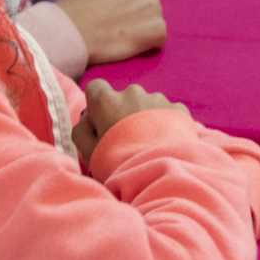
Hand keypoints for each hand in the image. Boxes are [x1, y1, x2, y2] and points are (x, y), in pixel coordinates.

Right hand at [55, 0, 167, 66]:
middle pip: (154, 2)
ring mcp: (154, 7)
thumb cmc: (74, 10)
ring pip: (156, 21)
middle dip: (142, 13)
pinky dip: (149, 44)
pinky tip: (129, 45)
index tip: (133, 4)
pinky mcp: (156, 28)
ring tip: (120, 36)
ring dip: (144, 29)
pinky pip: (160, 39)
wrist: (70, 31)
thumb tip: (122, 0)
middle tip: (121, 24)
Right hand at [72, 79, 188, 164]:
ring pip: (146, 103)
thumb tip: (86, 118)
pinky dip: (166, 123)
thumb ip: (81, 130)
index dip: (97, 105)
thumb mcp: (88, 152)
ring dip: (145, 118)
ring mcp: (158, 98)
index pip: (96, 88)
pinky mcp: (178, 108)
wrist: (160, 171)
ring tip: (148, 145)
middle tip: (127, 140)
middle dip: (123, 112)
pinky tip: (164, 143)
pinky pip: (168, 111)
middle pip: (123, 97)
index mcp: (107, 100)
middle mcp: (133, 93)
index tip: (101, 122)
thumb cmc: (118, 163)